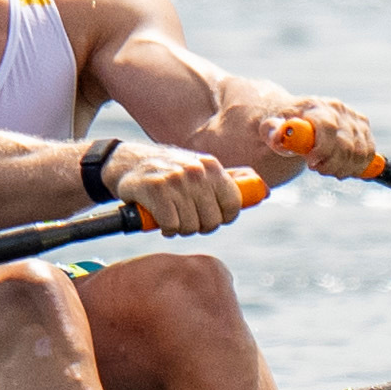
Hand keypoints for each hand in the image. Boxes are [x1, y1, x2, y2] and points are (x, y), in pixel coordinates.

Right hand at [109, 140, 249, 235]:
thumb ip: (230, 181)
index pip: (233, 205)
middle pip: (212, 221)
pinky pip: (171, 225)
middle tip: (185, 217)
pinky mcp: (155, 190)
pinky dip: (164, 227)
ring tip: (171, 215)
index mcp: (212, 165)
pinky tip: (158, 217)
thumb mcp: (200, 169)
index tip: (209, 216)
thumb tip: (264, 192)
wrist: (126, 161)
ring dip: (179, 228)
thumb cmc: (169, 170)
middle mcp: (196, 170)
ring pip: (191, 226)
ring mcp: (175, 179)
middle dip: (198, 225)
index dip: (222, 217)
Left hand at [256, 96, 373, 176]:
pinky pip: (369, 154)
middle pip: (346, 144)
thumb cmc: (282, 123)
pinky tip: (340, 168)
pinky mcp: (364, 127)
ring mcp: (354, 118)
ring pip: (360, 152)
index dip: (323, 149)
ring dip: (343, 168)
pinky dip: (356, 167)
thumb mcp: (270, 127)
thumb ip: (271, 131)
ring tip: (326, 168)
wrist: (296, 115)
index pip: (328, 126)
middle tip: (317, 169)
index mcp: (315, 106)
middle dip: (332, 164)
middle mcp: (338, 109)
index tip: (311, 164)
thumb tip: (278, 136)